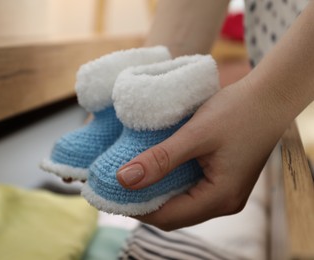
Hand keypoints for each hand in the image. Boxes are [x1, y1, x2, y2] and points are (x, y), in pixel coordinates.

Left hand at [116, 78, 290, 230]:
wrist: (268, 98)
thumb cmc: (237, 112)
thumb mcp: (195, 135)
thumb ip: (160, 159)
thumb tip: (123, 179)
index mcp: (220, 197)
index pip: (169, 217)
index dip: (138, 209)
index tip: (113, 193)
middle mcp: (225, 202)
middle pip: (175, 215)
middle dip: (145, 203)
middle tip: (120, 185)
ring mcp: (225, 193)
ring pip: (182, 204)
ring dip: (157, 193)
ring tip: (133, 177)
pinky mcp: (223, 181)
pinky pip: (191, 191)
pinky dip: (170, 184)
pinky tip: (156, 170)